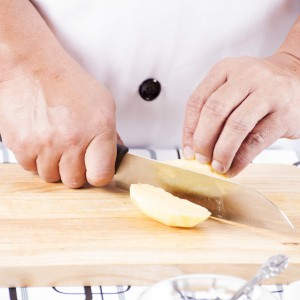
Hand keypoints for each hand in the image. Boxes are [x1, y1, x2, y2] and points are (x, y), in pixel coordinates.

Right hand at [0, 52, 116, 187]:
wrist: (31, 67)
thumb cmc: (68, 83)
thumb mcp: (102, 104)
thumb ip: (110, 135)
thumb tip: (114, 157)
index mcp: (98, 129)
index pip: (101, 175)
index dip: (98, 176)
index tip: (96, 171)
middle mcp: (72, 140)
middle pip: (74, 181)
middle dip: (75, 171)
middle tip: (73, 153)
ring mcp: (45, 144)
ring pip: (51, 177)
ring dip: (54, 165)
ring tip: (55, 143)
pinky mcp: (21, 145)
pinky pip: (30, 168)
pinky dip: (36, 159)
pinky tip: (40, 140)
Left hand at [182, 53, 299, 175]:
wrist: (298, 76)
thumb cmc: (258, 87)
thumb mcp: (231, 88)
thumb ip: (212, 110)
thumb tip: (194, 146)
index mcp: (225, 69)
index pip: (197, 101)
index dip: (189, 130)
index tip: (187, 150)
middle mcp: (246, 76)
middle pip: (215, 111)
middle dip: (203, 140)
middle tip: (201, 159)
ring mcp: (268, 92)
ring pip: (236, 125)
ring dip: (222, 151)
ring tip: (217, 166)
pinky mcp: (284, 113)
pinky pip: (257, 140)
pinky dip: (241, 158)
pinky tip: (234, 168)